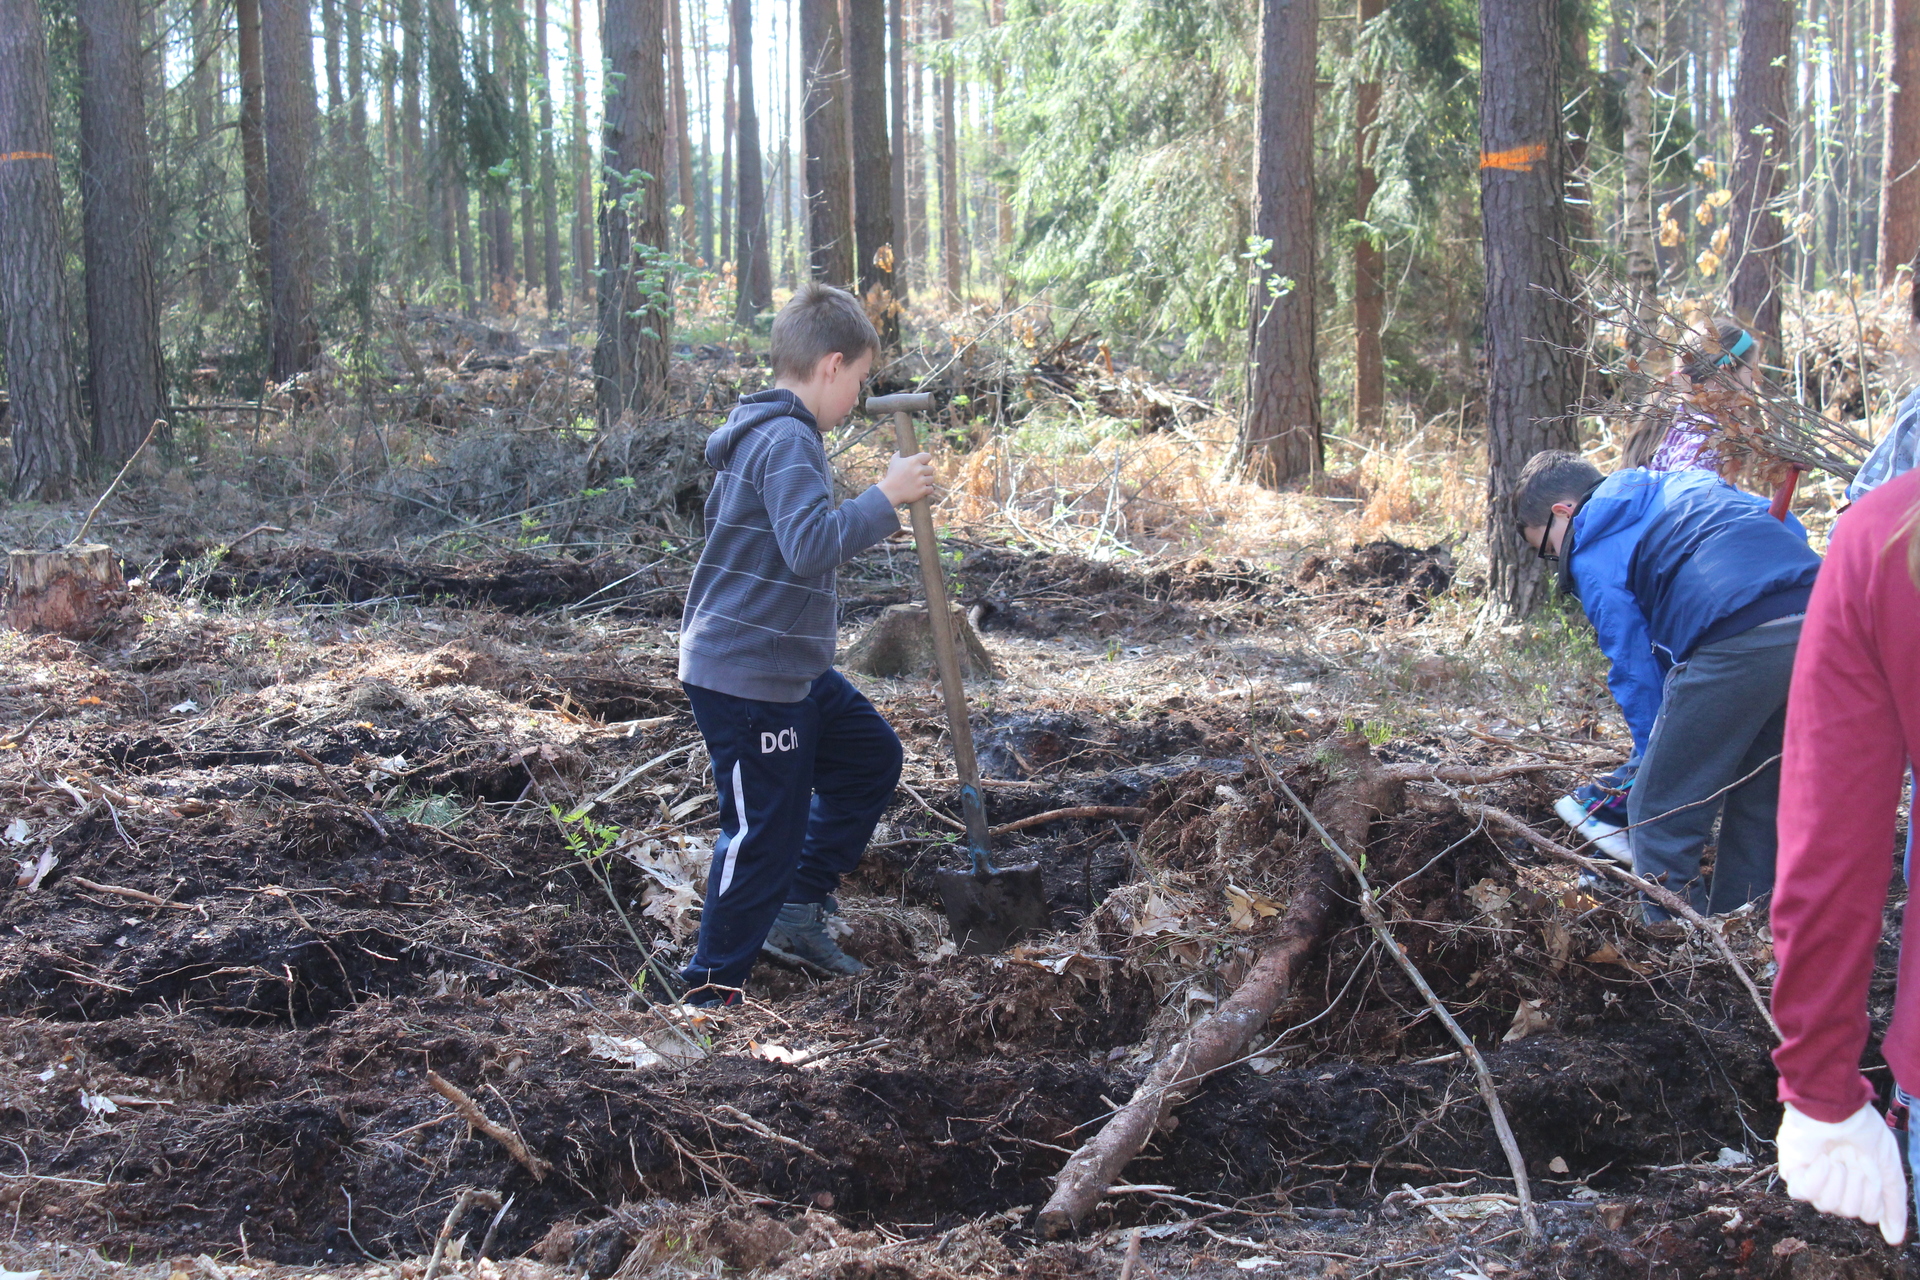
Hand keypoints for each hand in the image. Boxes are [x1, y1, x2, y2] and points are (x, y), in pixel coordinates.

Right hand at [878, 452, 936, 505]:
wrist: (889, 492)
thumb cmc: (892, 476)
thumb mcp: (894, 461)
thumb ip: (900, 453)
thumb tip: (903, 450)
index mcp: (913, 461)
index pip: (928, 456)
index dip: (925, 460)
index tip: (923, 463)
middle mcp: (919, 470)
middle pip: (931, 469)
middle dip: (926, 472)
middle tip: (919, 475)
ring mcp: (921, 481)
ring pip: (931, 479)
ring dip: (927, 481)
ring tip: (919, 483)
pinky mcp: (922, 491)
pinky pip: (931, 489)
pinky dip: (927, 490)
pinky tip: (921, 489)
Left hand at [1777, 1101, 1907, 1245]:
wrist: (1835, 1107)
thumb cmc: (1862, 1131)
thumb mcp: (1888, 1168)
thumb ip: (1893, 1204)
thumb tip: (1894, 1239)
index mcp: (1858, 1185)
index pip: (1867, 1214)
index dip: (1871, 1195)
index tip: (1869, 1169)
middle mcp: (1836, 1186)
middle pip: (1848, 1211)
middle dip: (1854, 1184)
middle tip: (1851, 1160)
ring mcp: (1814, 1180)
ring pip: (1827, 1206)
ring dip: (1836, 1179)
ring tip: (1835, 1157)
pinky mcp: (1793, 1172)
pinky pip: (1802, 1194)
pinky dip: (1816, 1178)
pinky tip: (1821, 1160)